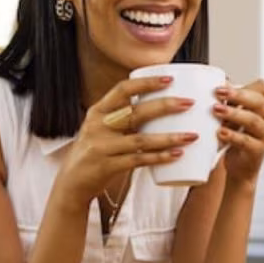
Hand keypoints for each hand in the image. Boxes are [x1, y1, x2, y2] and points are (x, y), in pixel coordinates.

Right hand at [52, 76, 198, 208]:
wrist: (72, 182)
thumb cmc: (95, 151)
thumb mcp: (101, 128)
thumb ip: (123, 117)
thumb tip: (160, 104)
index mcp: (98, 111)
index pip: (122, 90)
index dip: (146, 83)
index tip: (169, 79)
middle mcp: (99, 126)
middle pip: (136, 112)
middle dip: (165, 106)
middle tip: (189, 103)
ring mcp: (103, 147)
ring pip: (141, 139)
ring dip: (169, 137)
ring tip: (191, 135)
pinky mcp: (108, 166)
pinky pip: (138, 160)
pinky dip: (159, 157)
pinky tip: (177, 155)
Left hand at [213, 80, 263, 184]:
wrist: (239, 166)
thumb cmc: (234, 134)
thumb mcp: (231, 115)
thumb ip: (227, 101)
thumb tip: (215, 82)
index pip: (262, 88)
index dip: (244, 85)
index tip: (221, 85)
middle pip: (258, 102)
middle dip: (238, 95)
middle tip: (217, 92)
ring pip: (253, 121)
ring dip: (233, 114)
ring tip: (215, 110)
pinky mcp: (258, 151)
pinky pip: (246, 141)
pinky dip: (232, 136)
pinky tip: (219, 132)